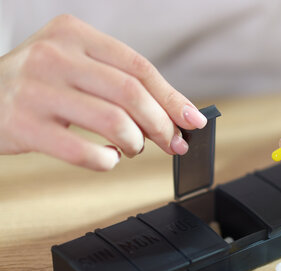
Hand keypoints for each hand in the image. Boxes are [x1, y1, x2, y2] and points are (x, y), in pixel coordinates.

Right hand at [0, 14, 206, 170]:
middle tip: (171, 143)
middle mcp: (53, 55)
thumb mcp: (73, 66)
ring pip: (113, 121)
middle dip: (161, 125)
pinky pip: (84, 151)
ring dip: (135, 143)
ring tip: (133, 148)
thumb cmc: (37, 85)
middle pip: (131, 94)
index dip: (172, 98)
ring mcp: (36, 89)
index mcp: (73, 34)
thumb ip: (118, 82)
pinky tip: (107, 158)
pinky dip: (106, 161)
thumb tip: (175, 114)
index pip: (139, 67)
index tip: (192, 120)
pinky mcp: (24, 124)